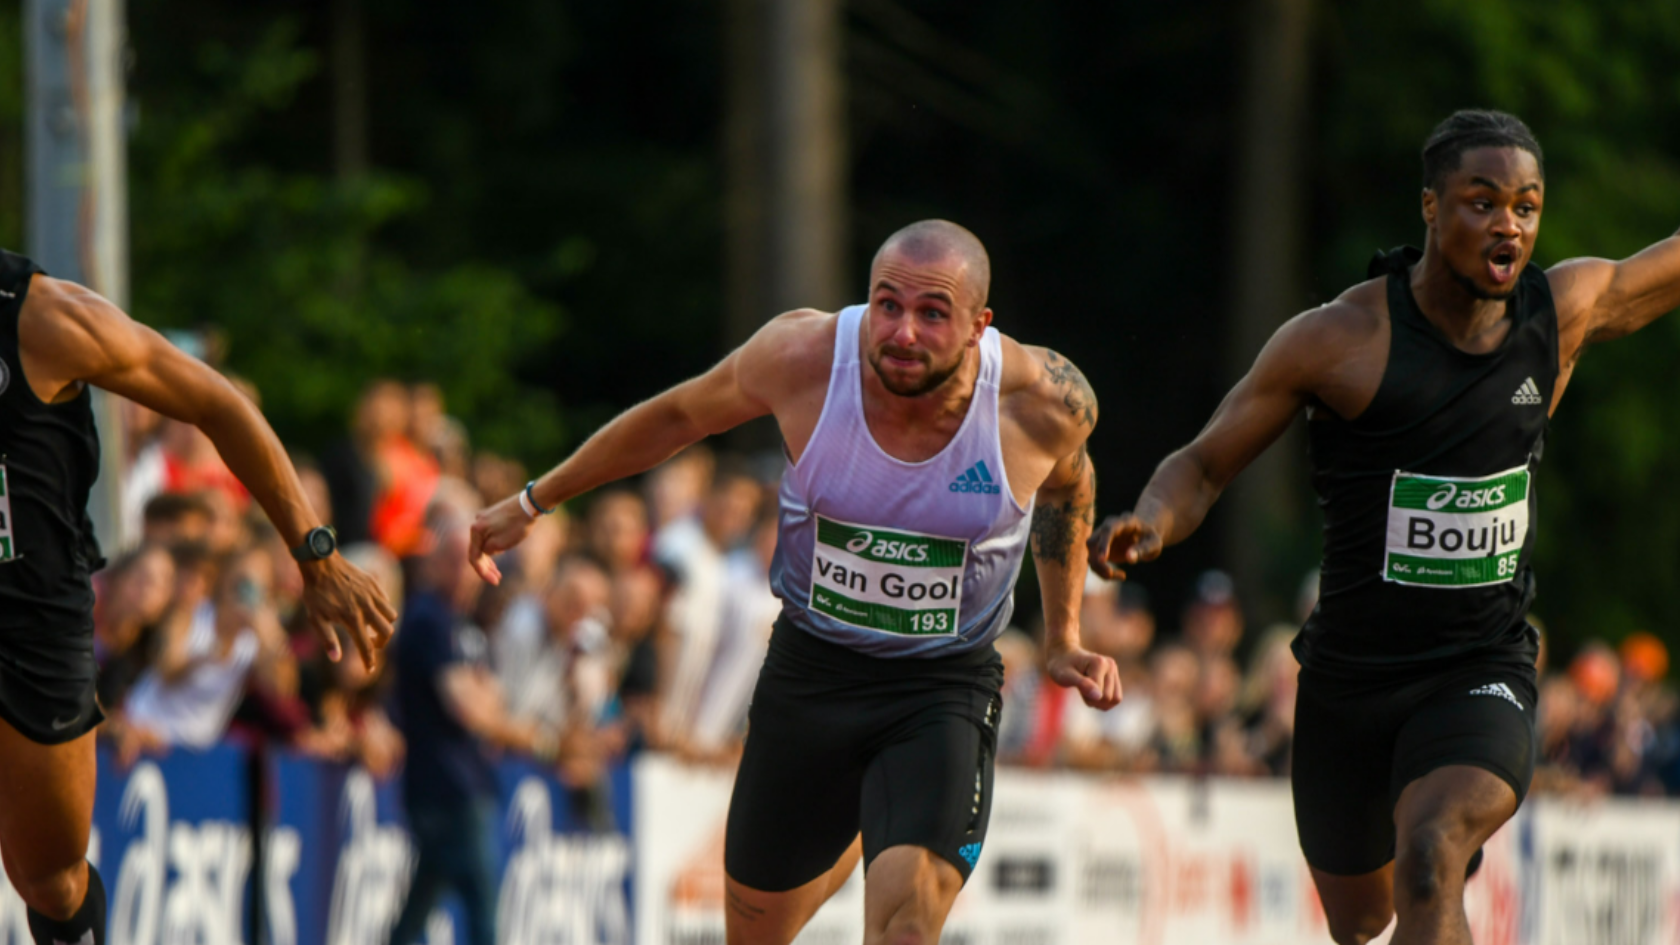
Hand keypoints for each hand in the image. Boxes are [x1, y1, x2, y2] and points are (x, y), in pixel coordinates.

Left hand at [299, 554, 398, 669]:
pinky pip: (386, 601)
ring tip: (372, 625)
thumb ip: (328, 639)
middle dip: (381, 642)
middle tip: (372, 643)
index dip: (368, 661)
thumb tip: (336, 659)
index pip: (366, 646)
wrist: (321, 564)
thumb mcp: (316, 618)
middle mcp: (366, 608)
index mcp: (352, 619)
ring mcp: (373, 595)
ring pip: (391, 615)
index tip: (369, 670)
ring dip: (385, 624)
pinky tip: (370, 608)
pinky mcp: (374, 584)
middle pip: (387, 631)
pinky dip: (382, 609)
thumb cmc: (316, 593)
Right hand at [468, 493, 537, 584]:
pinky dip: (494, 546)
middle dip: (486, 567)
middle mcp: (476, 523)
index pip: (474, 558)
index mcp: (476, 530)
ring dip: (490, 558)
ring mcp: (484, 518)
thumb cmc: (516, 525)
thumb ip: (488, 551)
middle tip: (497, 578)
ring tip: (499, 570)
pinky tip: (501, 552)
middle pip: (478, 551)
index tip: (495, 581)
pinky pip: (489, 535)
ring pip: (484, 543)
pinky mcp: (493, 516)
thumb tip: (485, 552)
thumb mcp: (501, 544)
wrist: (530, 504)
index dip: (482, 572)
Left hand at [1045, 642, 1121, 709]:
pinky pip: (1116, 698)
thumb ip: (1082, 684)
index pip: (1100, 694)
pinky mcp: (1114, 676)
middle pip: (1108, 698)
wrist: (1063, 655)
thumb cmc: (1061, 666)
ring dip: (1099, 702)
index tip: (1076, 684)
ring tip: (1087, 690)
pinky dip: (1104, 701)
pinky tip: (1092, 692)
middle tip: (1080, 687)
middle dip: (1093, 700)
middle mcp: (1110, 664)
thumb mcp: (1065, 676)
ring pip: (1115, 699)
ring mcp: (1113, 670)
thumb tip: (1098, 696)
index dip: (1086, 696)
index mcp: (1099, 663)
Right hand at [1087, 512, 1163, 579]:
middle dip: (1098, 561)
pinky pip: (1095, 562)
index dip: (1103, 543)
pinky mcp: (1099, 550)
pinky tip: (1121, 575)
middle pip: (1093, 542)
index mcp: (1123, 521)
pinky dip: (1103, 572)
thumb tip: (1129, 558)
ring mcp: (1101, 538)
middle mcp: (1107, 527)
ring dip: (1100, 569)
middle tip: (1111, 574)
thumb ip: (1143, 549)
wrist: (1144, 536)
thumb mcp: (1154, 544)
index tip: (1103, 560)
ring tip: (1122, 576)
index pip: (1108, 529)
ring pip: (1091, 554)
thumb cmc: (1150, 538)